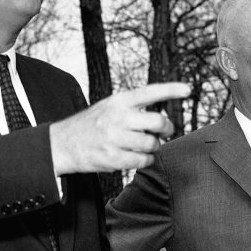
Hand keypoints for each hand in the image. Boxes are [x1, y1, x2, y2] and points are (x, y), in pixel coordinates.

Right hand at [50, 82, 190, 174]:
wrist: (62, 143)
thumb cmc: (91, 124)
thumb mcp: (109, 106)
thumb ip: (133, 108)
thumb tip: (162, 119)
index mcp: (119, 100)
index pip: (150, 91)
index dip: (172, 89)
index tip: (188, 89)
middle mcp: (118, 117)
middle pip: (158, 121)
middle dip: (166, 128)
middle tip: (164, 132)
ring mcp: (115, 138)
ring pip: (152, 144)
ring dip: (153, 147)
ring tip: (143, 145)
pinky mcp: (113, 158)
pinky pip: (143, 160)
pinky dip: (145, 160)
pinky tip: (136, 156)